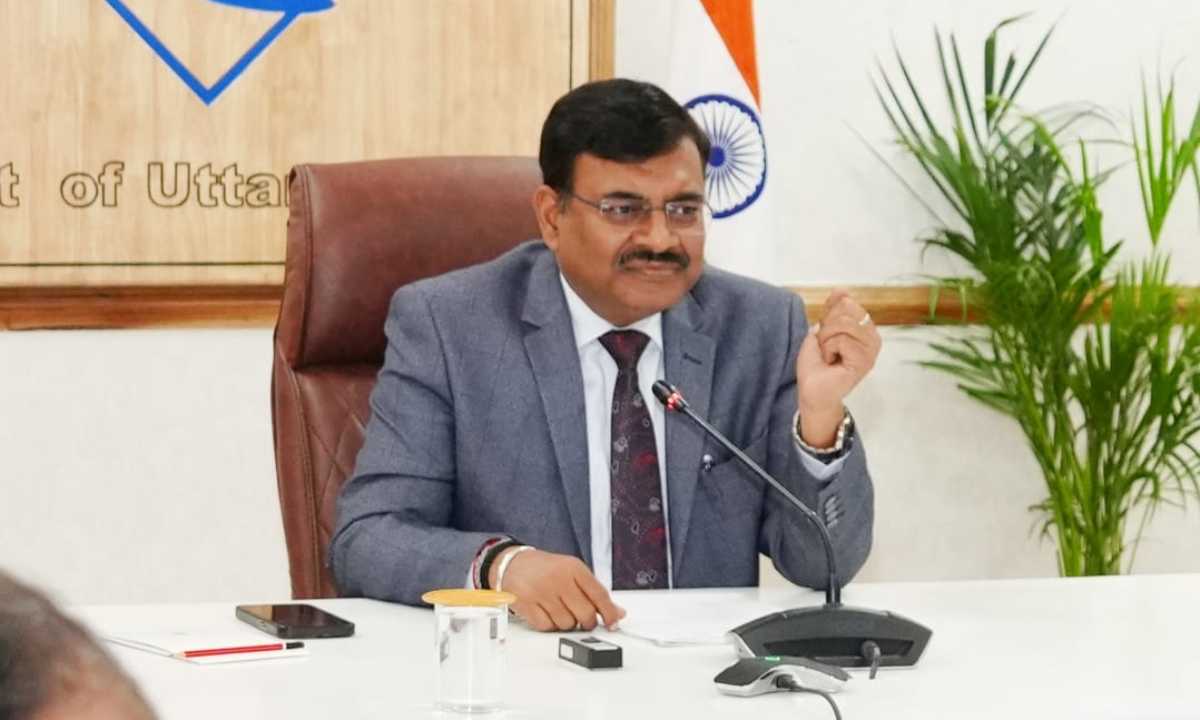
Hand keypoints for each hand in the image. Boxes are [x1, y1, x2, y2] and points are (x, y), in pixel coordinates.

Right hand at [490, 548, 625, 631]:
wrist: (512, 563)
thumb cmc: (546, 569)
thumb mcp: (572, 572)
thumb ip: (594, 592)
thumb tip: (617, 613)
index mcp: (573, 568)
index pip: (599, 594)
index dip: (609, 613)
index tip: (613, 623)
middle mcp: (558, 578)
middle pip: (585, 613)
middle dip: (587, 622)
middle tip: (583, 619)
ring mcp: (541, 591)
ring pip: (567, 624)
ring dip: (566, 624)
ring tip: (560, 610)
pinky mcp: (525, 604)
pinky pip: (547, 627)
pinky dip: (549, 625)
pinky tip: (546, 613)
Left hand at [795, 289, 881, 445]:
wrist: (811, 390)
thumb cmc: (816, 364)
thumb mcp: (821, 330)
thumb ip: (832, 310)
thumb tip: (841, 290)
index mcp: (865, 329)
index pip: (847, 303)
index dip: (828, 314)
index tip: (824, 334)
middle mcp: (873, 338)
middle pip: (846, 310)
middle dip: (826, 327)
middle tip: (826, 347)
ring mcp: (871, 350)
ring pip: (844, 324)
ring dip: (826, 339)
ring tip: (829, 355)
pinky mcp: (865, 361)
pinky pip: (841, 340)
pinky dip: (829, 350)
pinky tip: (832, 363)